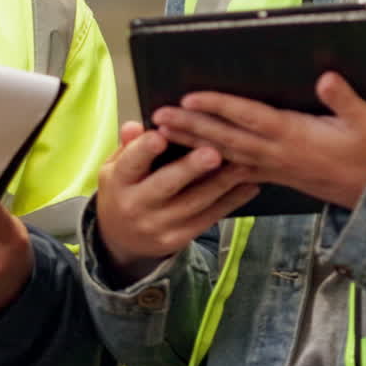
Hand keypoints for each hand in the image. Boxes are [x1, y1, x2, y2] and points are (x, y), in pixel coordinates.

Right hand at [96, 120, 259, 272]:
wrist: (121, 239)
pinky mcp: (177, 239)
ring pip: (194, 202)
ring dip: (222, 183)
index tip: (160, 136)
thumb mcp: (116, 167)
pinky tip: (249, 186)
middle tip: (213, 153)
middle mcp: (135, 205)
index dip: (144, 150)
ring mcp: (158, 225)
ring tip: (243, 164)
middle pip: (166, 185)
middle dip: (191, 168)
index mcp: (118, 181)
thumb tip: (134, 127)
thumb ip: (129, 146)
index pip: (130, 163)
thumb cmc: (124, 190)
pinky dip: (231, 202)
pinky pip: (208, 218)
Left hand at [152, 72, 365, 210]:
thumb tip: (325, 77)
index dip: (218, 106)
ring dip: (191, 143)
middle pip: (224, 136)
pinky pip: (234, 172)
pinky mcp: (273, 175)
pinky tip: (190, 161)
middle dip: (190, 125)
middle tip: (159, 115)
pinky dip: (209, 165)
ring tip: (162, 133)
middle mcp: (275, 152)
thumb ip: (344, 99)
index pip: (248, 117)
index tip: (190, 97)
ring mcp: (271, 167)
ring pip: (223, 154)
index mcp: (293, 135)